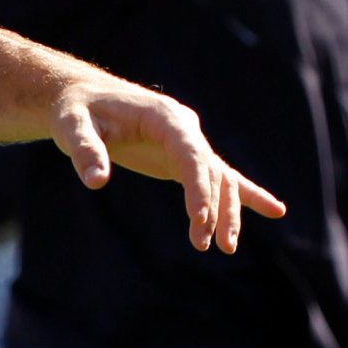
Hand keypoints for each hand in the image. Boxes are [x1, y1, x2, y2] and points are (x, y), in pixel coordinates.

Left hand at [50, 80, 283, 251]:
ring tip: (225, 247)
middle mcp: (184, 127)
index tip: (200, 221)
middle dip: (216, 208)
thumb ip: (85, 151)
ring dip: (228, 211)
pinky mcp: (184, 156)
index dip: (199, 188)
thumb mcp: (71, 127)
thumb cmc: (76, 111)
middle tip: (213, 245)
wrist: (82, 99)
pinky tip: (275, 210)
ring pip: (219, 178)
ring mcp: (188, 141)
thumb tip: (96, 181)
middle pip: (211, 170)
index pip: (190, 154)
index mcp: (165, 117)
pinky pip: (219, 176)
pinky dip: (246, 194)